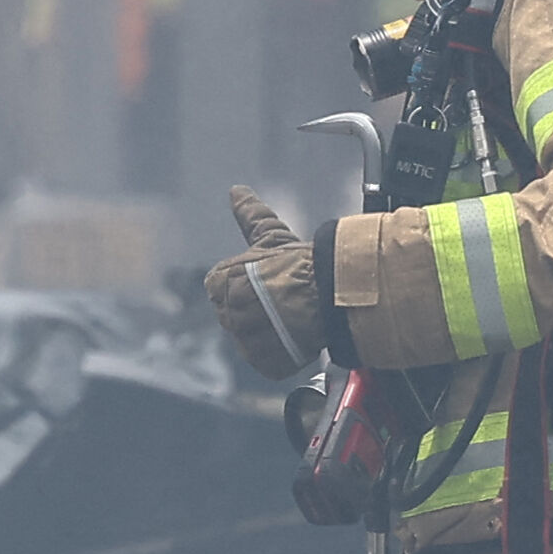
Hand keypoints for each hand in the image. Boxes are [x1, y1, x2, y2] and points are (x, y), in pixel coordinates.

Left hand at [203, 185, 329, 384]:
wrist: (332, 292)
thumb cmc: (301, 262)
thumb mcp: (271, 234)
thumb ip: (249, 215)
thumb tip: (236, 190)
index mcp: (221, 282)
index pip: (220, 290)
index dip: (246, 286)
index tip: (268, 283)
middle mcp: (228, 313)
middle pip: (235, 317)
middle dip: (256, 311)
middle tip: (283, 301)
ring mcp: (245, 341)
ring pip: (251, 340)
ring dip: (269, 333)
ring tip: (292, 318)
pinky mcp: (265, 363)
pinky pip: (268, 361)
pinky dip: (281, 354)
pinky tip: (296, 337)